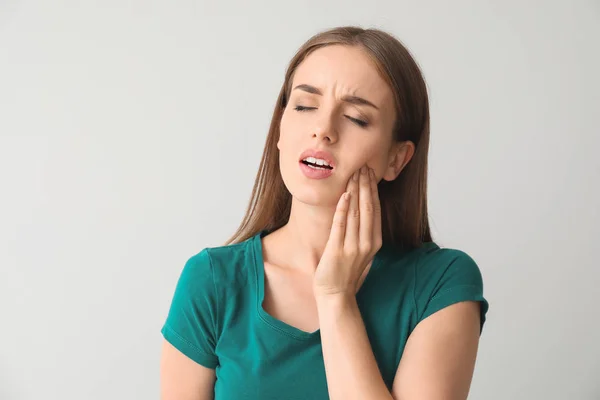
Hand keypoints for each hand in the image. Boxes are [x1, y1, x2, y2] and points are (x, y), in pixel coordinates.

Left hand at [313, 165, 382, 297]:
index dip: (373, 190)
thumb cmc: (346, 272)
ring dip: (355, 191)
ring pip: (356, 213)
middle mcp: (367, 243)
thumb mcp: (361, 251)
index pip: (375, 210)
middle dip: (366, 185)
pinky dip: (343, 209)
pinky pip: (341, 226)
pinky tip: (344, 195)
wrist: (336, 295)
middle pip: (368, 208)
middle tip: (363, 166)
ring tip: (354, 174)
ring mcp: (352, 247)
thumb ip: (363, 233)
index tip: (370, 173)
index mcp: (374, 242)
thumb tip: (360, 209)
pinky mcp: (337, 251)